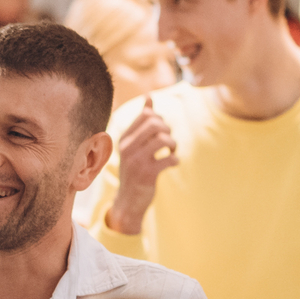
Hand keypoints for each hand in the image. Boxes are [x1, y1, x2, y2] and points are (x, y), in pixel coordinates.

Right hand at [104, 98, 176, 234]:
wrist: (128, 201)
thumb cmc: (134, 168)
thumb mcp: (133, 144)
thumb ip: (141, 121)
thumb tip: (149, 97)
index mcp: (124, 138)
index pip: (146, 115)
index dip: (160, 120)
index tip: (160, 132)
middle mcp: (127, 148)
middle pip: (156, 124)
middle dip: (168, 131)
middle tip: (168, 142)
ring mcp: (136, 161)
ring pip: (163, 139)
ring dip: (173, 145)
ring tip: (171, 151)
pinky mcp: (147, 174)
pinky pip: (169, 159)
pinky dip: (175, 160)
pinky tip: (172, 164)